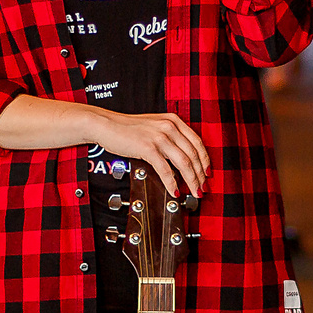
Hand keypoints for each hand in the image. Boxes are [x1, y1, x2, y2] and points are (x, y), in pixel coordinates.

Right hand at [92, 109, 209, 199]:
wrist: (105, 124)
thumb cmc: (127, 127)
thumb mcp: (154, 126)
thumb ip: (169, 136)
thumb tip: (181, 157)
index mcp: (173, 121)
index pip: (197, 142)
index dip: (205, 160)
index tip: (207, 173)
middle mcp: (169, 127)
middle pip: (193, 155)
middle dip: (200, 174)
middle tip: (202, 187)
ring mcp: (159, 137)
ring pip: (184, 163)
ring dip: (191, 180)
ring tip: (193, 191)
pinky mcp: (148, 148)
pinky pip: (166, 170)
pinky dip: (172, 183)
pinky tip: (174, 191)